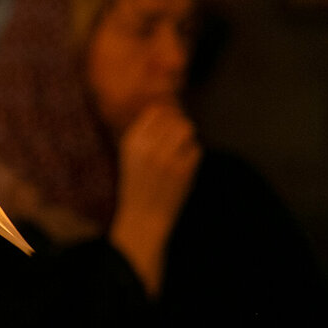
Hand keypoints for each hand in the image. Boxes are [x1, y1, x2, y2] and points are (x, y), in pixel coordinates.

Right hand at [109, 102, 200, 294]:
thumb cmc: (139, 186)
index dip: (165, 115)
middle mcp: (147, 147)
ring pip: (187, 129)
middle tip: (176, 142)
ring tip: (180, 151)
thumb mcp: (131, 157)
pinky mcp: (183, 169)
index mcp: (131, 142)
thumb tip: (170, 110)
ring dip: (187, 138)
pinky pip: (196, 149)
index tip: (167, 127)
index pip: (155, 112)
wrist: (143, 217)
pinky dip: (192, 156)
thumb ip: (146, 134)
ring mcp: (166, 158)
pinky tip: (182, 167)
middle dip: (178, 127)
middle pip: (174, 118)